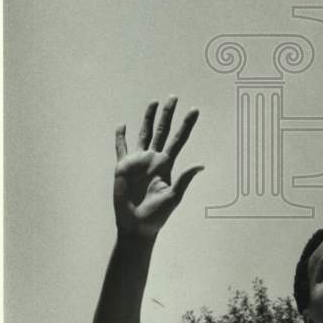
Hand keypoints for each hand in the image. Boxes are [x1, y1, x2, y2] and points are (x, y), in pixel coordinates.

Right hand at [113, 97, 203, 239]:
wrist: (136, 225)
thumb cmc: (156, 215)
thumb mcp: (173, 197)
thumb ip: (184, 180)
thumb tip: (201, 165)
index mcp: (167, 165)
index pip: (179, 139)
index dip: (187, 125)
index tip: (195, 110)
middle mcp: (153, 159)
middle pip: (162, 131)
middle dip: (167, 114)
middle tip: (173, 97)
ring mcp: (138, 162)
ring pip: (144, 134)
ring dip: (148, 118)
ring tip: (153, 103)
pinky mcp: (123, 167)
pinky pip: (122, 148)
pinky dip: (121, 136)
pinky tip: (123, 125)